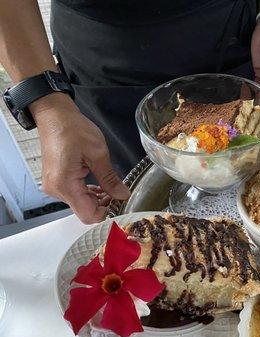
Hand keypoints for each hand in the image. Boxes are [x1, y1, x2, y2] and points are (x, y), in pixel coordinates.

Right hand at [30, 93, 129, 223]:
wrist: (54, 116)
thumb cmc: (73, 129)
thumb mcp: (98, 153)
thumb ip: (110, 178)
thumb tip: (122, 195)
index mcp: (65, 184)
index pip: (88, 214)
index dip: (106, 212)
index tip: (119, 202)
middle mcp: (56, 189)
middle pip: (84, 211)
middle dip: (103, 205)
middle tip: (118, 191)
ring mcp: (54, 186)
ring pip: (80, 204)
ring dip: (96, 199)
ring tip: (110, 186)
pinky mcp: (56, 181)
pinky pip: (74, 195)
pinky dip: (88, 193)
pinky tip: (99, 184)